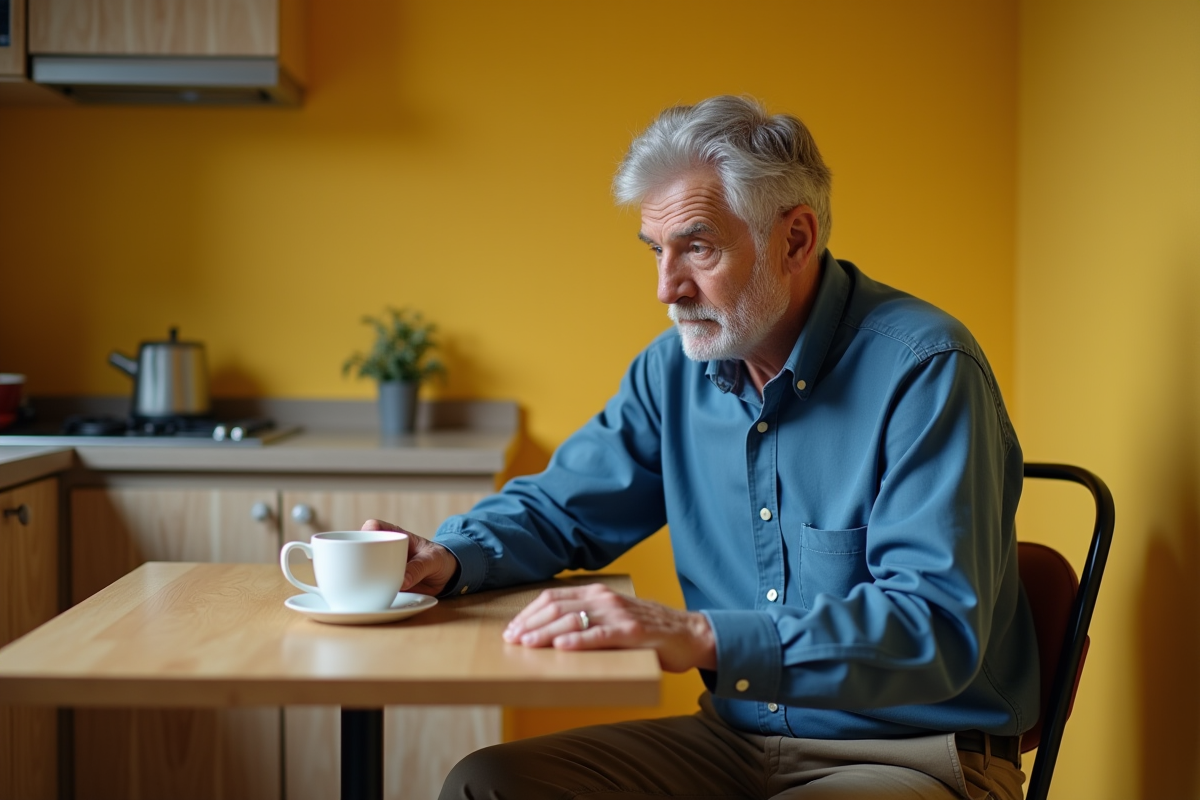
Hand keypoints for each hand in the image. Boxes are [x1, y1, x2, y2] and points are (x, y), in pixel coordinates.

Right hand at [360, 519, 459, 595]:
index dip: (367, 529)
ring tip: (357, 584)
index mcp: (396, 536)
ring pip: (363, 568)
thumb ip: (418, 568)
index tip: (366, 537)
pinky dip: (366, 591)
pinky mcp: (384, 584)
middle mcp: (384, 551)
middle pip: (362, 548)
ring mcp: (382, 568)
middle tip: (357, 567)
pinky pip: (371, 587)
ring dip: (357, 575)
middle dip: (354, 556)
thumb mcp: (432, 560)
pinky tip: (362, 597)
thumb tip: (402, 582)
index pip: (376, 526)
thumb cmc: (438, 558)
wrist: (445, 576)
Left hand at [502, 583, 716, 672]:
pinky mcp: (633, 633)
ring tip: (527, 644)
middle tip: (511, 640)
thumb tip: (549, 633)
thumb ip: (587, 619)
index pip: (552, 597)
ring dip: (546, 633)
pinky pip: (600, 635)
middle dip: (530, 624)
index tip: (512, 629)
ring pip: (573, 620)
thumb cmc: (647, 630)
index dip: (529, 612)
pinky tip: (562, 647)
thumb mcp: (612, 618)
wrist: (689, 634)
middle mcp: (604, 599)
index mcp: (596, 593)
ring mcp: (619, 615)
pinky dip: (579, 641)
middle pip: (557, 607)